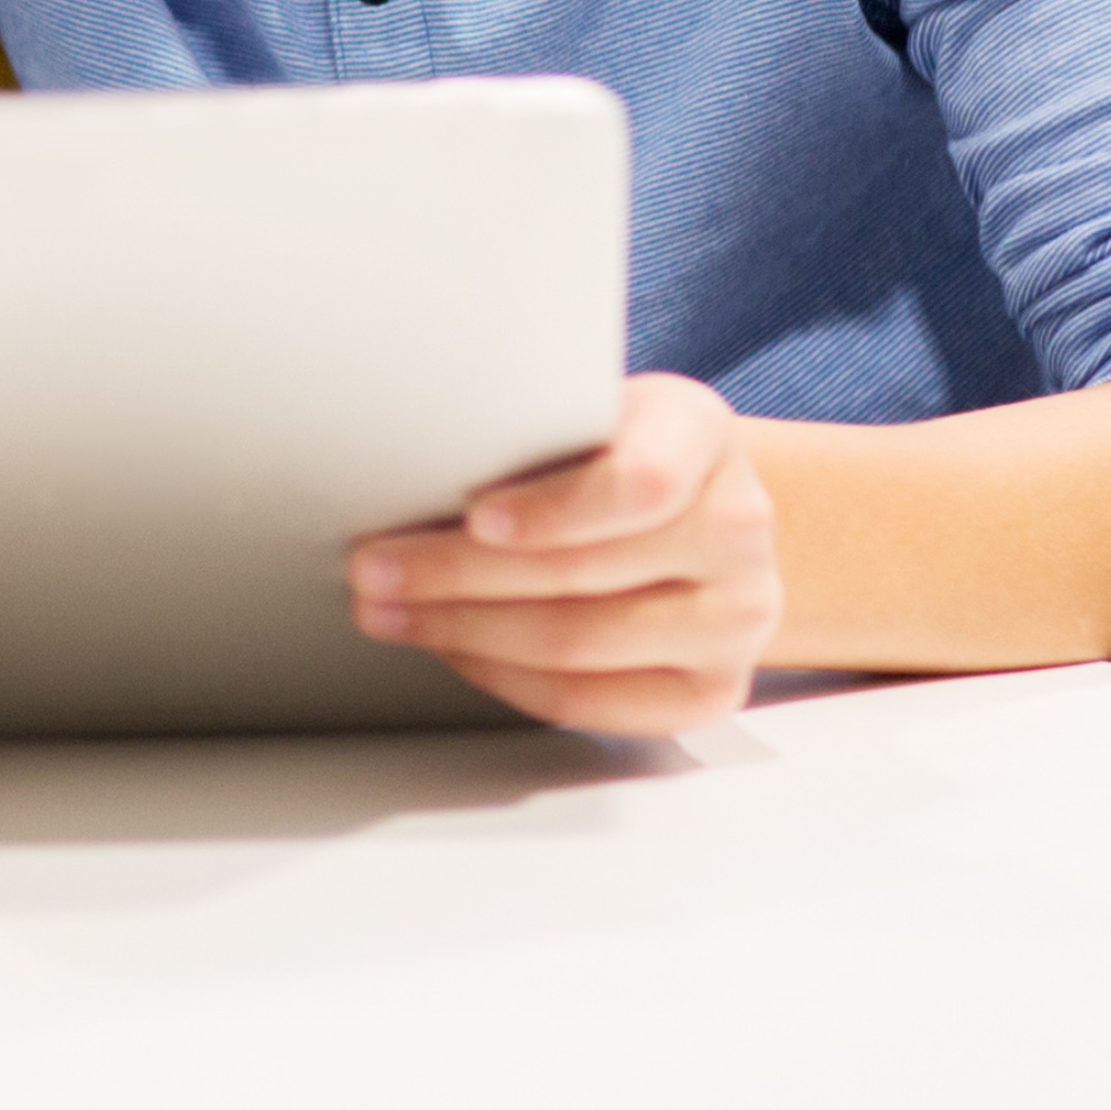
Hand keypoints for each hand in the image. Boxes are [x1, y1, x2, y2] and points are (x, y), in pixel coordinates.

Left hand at [345, 373, 780, 734]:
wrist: (698, 512)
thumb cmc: (613, 451)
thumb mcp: (586, 407)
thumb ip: (527, 425)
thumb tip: (407, 464)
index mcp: (701, 435)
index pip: (638, 483)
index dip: (551, 509)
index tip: (473, 516)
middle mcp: (737, 527)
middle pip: (582, 574)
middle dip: (456, 576)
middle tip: (373, 569)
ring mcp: (736, 617)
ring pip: (577, 645)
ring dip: (462, 631)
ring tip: (390, 612)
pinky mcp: (711, 690)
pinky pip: (589, 702)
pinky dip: (504, 677)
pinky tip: (453, 648)